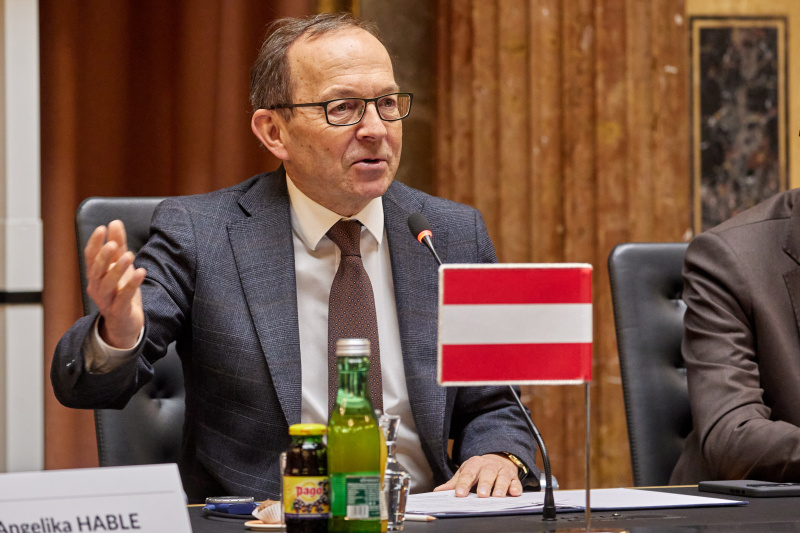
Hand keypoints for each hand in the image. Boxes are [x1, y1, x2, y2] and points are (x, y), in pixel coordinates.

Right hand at [84, 220, 145, 348]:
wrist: (125, 323)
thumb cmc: (121, 291)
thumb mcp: (120, 266)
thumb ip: (118, 245)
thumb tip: (114, 222)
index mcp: (95, 275)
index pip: (90, 256)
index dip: (94, 243)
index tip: (102, 229)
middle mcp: (97, 287)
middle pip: (97, 270)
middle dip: (103, 256)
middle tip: (113, 244)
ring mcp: (106, 300)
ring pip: (108, 284)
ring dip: (117, 269)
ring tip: (128, 256)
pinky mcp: (119, 311)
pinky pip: (124, 297)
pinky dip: (132, 285)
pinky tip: (141, 271)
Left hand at [433, 453, 521, 497]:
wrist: (498, 458)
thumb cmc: (479, 469)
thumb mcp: (466, 472)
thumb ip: (453, 483)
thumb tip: (438, 491)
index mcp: (475, 464)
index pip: (468, 474)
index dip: (463, 484)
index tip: (459, 494)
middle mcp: (489, 466)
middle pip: (487, 474)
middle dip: (484, 484)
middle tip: (481, 495)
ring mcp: (502, 471)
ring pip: (502, 477)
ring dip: (500, 486)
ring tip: (498, 496)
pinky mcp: (513, 477)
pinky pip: (515, 482)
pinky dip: (515, 487)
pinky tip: (514, 493)